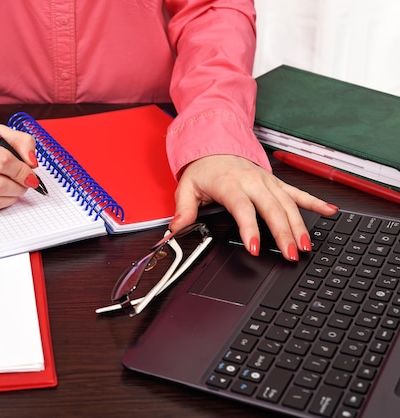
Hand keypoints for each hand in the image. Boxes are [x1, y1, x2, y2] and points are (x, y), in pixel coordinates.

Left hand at [169, 155, 338, 260]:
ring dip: (299, 225)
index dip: (250, 228)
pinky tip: (330, 211)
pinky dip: (315, 202)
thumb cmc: (203, 169)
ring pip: (288, 204)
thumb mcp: (186, 188)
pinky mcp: (275, 183)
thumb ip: (182, 211)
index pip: (242, 208)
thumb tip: (173, 232)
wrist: (215, 145)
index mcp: (229, 184)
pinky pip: (298, 192)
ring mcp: (267, 182)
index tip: (256, 247)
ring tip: (305, 246)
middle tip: (290, 254)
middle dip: (283, 232)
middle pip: (271, 208)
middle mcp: (252, 182)